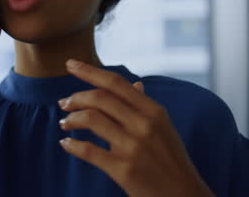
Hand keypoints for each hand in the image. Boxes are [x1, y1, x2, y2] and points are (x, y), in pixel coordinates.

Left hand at [57, 59, 214, 196]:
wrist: (185, 195)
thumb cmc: (172, 160)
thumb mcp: (164, 127)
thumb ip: (145, 105)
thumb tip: (135, 84)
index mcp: (154, 111)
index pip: (116, 83)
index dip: (89, 71)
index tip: (70, 64)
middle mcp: (143, 125)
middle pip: (100, 98)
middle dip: (75, 97)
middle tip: (63, 103)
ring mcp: (133, 147)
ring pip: (91, 120)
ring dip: (71, 119)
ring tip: (64, 123)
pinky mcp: (123, 170)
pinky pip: (89, 151)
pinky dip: (72, 145)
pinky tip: (66, 143)